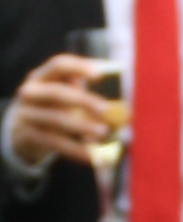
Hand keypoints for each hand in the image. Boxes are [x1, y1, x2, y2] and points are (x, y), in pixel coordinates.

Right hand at [5, 54, 118, 169]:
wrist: (19, 134)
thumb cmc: (52, 111)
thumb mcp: (62, 99)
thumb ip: (86, 98)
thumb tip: (124, 110)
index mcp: (41, 77)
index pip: (58, 65)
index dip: (79, 67)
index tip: (100, 74)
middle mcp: (30, 93)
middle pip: (56, 92)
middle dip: (82, 100)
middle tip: (106, 109)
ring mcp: (26, 114)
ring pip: (56, 119)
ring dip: (82, 126)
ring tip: (104, 132)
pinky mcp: (28, 136)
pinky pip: (55, 143)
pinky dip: (76, 149)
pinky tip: (93, 156)